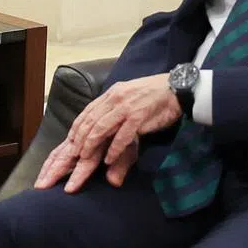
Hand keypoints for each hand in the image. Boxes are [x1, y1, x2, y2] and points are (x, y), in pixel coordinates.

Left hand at [34, 74, 178, 192]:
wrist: (177, 88)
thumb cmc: (153, 96)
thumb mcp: (128, 98)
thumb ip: (114, 110)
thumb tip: (101, 124)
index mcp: (111, 94)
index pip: (87, 112)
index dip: (77, 128)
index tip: (70, 141)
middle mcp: (115, 99)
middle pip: (90, 121)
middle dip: (79, 139)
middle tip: (74, 154)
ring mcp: (126, 107)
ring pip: (101, 127)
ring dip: (91, 144)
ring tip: (85, 157)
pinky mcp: (139, 116)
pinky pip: (122, 135)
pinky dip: (113, 148)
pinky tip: (109, 159)